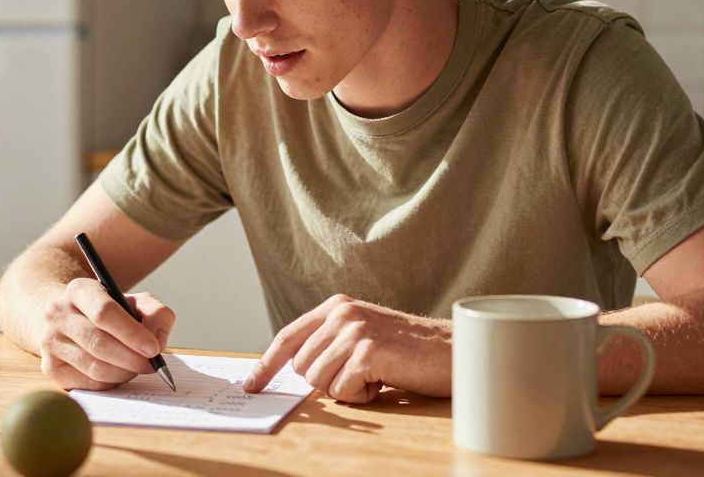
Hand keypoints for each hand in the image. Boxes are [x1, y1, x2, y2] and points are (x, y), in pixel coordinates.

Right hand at [37, 277, 175, 390]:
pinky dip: (110, 382)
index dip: (131, 333)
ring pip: (94, 367)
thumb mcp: (137, 303)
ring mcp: (50, 341)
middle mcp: (57, 313)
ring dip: (123, 372)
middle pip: (99, 343)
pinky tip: (118, 373)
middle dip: (131, 358)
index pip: (104, 312)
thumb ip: (157, 315)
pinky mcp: (50, 367)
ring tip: (137, 368)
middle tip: (152, 365)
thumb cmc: (112, 313)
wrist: (74, 321)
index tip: (153, 348)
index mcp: (79, 290)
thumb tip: (158, 342)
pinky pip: (87, 383)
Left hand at [242, 294, 450, 403]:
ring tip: (374, 376)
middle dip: (326, 382)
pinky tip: (383, 381)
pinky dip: (361, 396)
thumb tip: (295, 369)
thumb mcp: (363, 334)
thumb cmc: (408, 350)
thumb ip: (330, 343)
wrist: (451, 351)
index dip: (266, 364)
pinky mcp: (367, 352)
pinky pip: (342, 391)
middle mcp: (342, 314)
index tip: (252, 385)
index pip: (288, 337)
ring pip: (318, 381)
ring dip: (345, 389)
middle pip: (301, 367)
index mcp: (337, 307)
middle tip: (360, 375)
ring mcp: (354, 331)